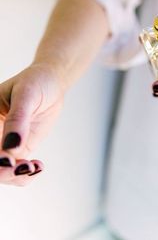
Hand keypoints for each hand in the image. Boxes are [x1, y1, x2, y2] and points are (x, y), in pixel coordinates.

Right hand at [0, 63, 64, 185]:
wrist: (51, 83)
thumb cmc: (36, 82)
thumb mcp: (27, 94)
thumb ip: (18, 119)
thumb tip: (11, 147)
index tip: (8, 160)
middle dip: (2, 171)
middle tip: (25, 167)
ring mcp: (3, 143)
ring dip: (14, 175)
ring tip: (34, 167)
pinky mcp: (17, 150)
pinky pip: (14, 171)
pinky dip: (23, 176)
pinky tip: (37, 166)